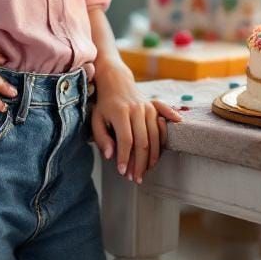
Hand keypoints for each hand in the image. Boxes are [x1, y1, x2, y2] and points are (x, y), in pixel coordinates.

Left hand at [89, 61, 181, 183]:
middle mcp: (137, 109)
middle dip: (139, 163)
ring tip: (144, 172)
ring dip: (151, 158)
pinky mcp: (155, 108)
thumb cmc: (104, 105)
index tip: (121, 172)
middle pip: (142, 141)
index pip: (125, 140)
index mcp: (120, 111)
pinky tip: (162, 152)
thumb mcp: (96, 119)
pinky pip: (163, 125)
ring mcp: (148, 108)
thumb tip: (110, 156)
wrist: (116, 81)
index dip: (124, 157)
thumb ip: (101, 138)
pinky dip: (164, 139)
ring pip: (154, 137)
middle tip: (134, 178)